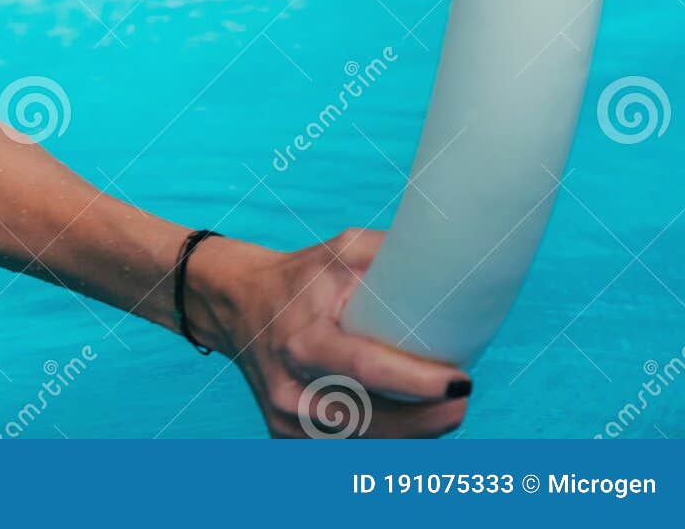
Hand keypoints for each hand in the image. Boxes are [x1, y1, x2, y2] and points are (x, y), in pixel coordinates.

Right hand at [186, 229, 473, 438]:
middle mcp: (292, 389)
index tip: (460, 380)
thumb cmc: (297, 277)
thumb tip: (447, 258)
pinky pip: (350, 449)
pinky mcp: (287, 439)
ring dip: (414, 434)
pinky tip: (409, 421)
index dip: (418, 382)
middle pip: (375, 422)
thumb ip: (388, 253)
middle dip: (430, 420)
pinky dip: (385, 438)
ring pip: (368, 443)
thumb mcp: (338, 251)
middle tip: (463, 398)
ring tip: (444, 409)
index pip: (366, 369)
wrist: (235, 305)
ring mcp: (288, 421)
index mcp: (303, 340)